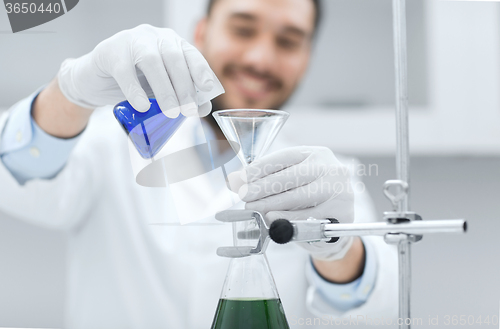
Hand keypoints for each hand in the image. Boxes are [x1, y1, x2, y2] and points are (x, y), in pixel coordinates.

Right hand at [57, 24, 219, 116]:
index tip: (208, 88)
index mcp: (170, 43)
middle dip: (184, 86)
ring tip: (171, 112)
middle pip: (173, 57)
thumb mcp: (160, 90)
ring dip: (164, 89)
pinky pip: (124, 70)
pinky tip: (142, 106)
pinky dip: (135, 90)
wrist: (95, 81)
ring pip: (151, 61)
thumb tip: (203, 108)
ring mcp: (130, 41)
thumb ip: (181, 96)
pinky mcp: (109, 52)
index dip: (200, 70)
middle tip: (189, 110)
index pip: (190, 53)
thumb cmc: (134, 84)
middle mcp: (153, 37)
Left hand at [228, 146, 354, 261]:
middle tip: (243, 195)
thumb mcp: (295, 182)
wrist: (338, 223)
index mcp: (316, 154)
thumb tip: (237, 180)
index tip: (240, 177)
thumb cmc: (310, 199)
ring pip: (299, 196)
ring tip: (253, 207)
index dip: (259, 167)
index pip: (284, 157)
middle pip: (291, 176)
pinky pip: (309, 215)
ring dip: (271, 203)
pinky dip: (287, 217)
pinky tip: (272, 218)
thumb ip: (271, 179)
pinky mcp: (342, 211)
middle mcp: (330, 168)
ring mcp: (339, 189)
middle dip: (262, 186)